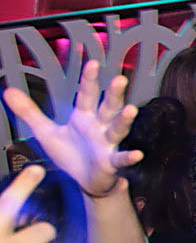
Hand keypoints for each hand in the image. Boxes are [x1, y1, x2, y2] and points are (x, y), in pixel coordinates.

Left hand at [4, 62, 140, 197]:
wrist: (85, 180)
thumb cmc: (71, 153)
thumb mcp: (46, 131)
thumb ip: (29, 111)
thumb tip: (8, 91)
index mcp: (85, 116)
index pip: (87, 94)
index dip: (90, 79)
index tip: (92, 63)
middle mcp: (100, 126)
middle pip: (109, 106)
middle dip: (115, 93)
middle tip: (120, 79)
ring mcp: (107, 143)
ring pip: (118, 128)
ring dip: (124, 120)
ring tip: (131, 110)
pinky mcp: (111, 162)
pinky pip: (121, 158)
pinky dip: (128, 157)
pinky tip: (136, 154)